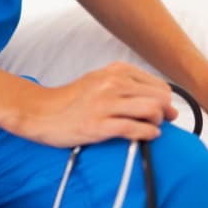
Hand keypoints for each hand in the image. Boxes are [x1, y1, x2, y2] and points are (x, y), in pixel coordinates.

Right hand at [8, 62, 177, 147]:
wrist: (40, 112)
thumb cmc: (74, 100)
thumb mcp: (102, 81)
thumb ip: (131, 87)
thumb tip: (166, 103)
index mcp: (117, 71)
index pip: (160, 86)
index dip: (166, 102)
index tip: (164, 112)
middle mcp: (113, 83)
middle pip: (160, 98)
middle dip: (166, 113)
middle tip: (159, 122)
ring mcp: (105, 103)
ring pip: (152, 110)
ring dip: (158, 122)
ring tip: (151, 128)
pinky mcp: (98, 124)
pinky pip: (134, 128)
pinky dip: (148, 134)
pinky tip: (147, 136)